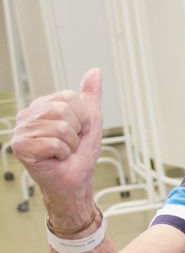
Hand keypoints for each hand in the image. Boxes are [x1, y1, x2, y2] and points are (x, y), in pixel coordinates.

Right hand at [11, 69, 103, 216]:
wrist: (75, 181)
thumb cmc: (80, 154)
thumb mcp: (91, 121)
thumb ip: (91, 96)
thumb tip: (95, 71)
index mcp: (43, 106)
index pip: (70, 97)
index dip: (83, 117)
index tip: (78, 132)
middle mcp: (28, 115)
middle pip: (64, 110)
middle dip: (77, 131)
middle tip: (70, 144)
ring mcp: (21, 130)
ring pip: (60, 127)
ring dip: (70, 144)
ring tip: (63, 152)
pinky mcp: (20, 146)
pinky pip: (54, 143)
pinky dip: (62, 154)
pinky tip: (55, 159)